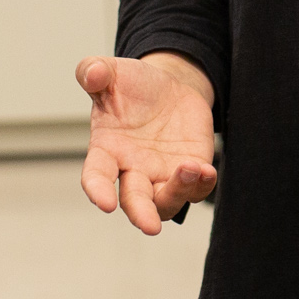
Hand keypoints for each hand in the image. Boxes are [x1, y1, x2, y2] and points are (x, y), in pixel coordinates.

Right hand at [78, 52, 218, 233]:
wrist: (169, 87)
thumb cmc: (133, 86)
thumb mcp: (112, 72)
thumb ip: (95, 72)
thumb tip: (92, 73)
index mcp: (107, 150)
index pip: (96, 176)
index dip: (98, 191)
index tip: (104, 203)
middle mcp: (132, 169)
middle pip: (134, 202)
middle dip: (141, 214)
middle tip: (150, 226)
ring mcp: (161, 174)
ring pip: (166, 203)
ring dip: (177, 194)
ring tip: (190, 169)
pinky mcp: (188, 170)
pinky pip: (196, 189)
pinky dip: (202, 185)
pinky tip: (206, 170)